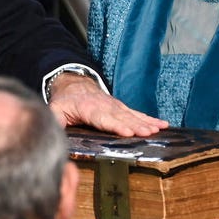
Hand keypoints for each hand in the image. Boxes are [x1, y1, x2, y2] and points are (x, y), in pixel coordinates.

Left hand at [47, 73, 166, 135]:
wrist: (74, 84)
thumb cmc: (65, 101)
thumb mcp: (55, 110)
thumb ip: (56, 121)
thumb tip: (55, 134)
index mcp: (87, 108)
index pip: (102, 118)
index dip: (115, 125)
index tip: (127, 132)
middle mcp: (105, 106)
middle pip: (121, 117)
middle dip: (135, 125)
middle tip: (148, 133)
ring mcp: (115, 106)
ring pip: (131, 115)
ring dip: (146, 122)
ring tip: (158, 129)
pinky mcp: (122, 108)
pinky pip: (137, 113)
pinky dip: (150, 119)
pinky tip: (162, 125)